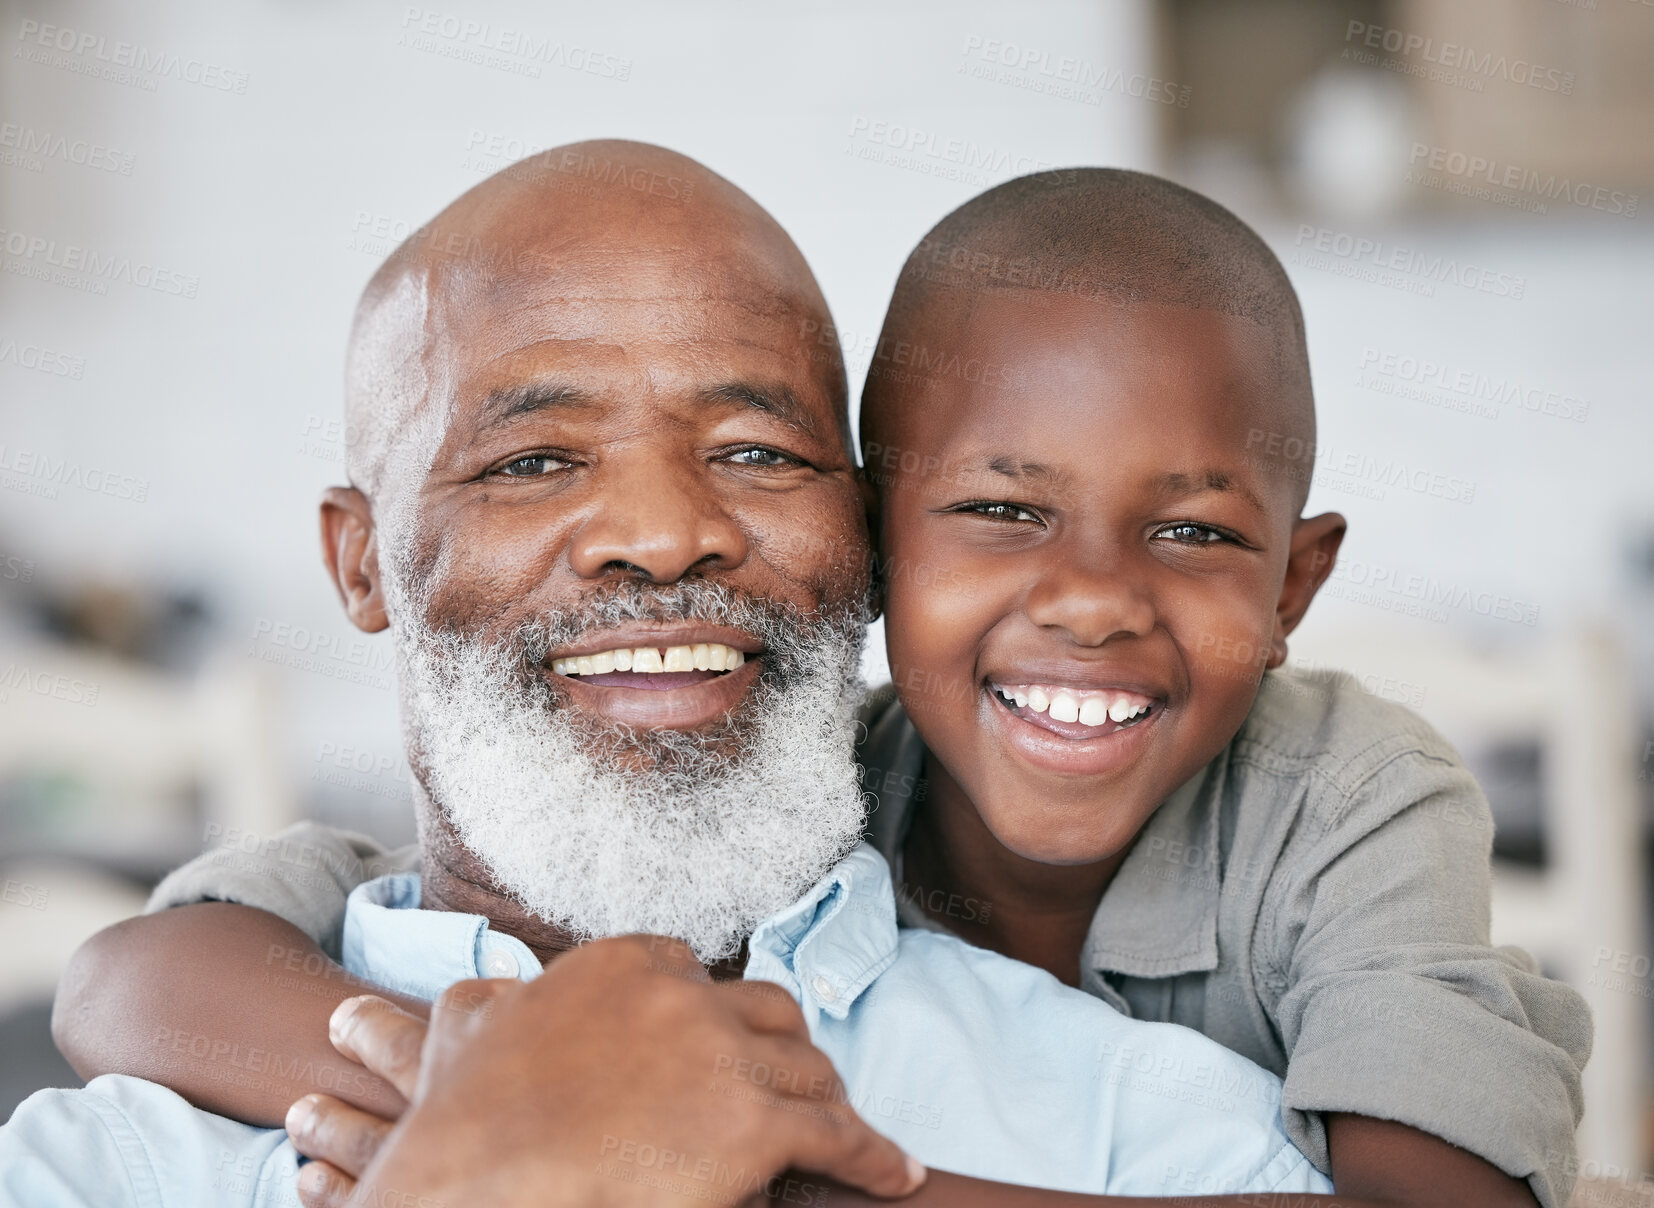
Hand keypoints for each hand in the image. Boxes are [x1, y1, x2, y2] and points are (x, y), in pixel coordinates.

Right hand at [291, 934, 925, 1207]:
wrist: (473, 1178)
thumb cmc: (459, 1122)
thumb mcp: (464, 1029)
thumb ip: (492, 1001)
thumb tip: (494, 996)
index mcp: (623, 965)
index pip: (694, 972)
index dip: (709, 1013)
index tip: (716, 1042)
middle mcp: (683, 996)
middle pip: (768, 1012)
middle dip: (779, 1048)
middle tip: (784, 1083)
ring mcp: (722, 1056)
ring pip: (807, 1066)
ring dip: (823, 1099)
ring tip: (838, 1126)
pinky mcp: (751, 1124)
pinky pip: (836, 1135)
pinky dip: (873, 1154)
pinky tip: (894, 1172)